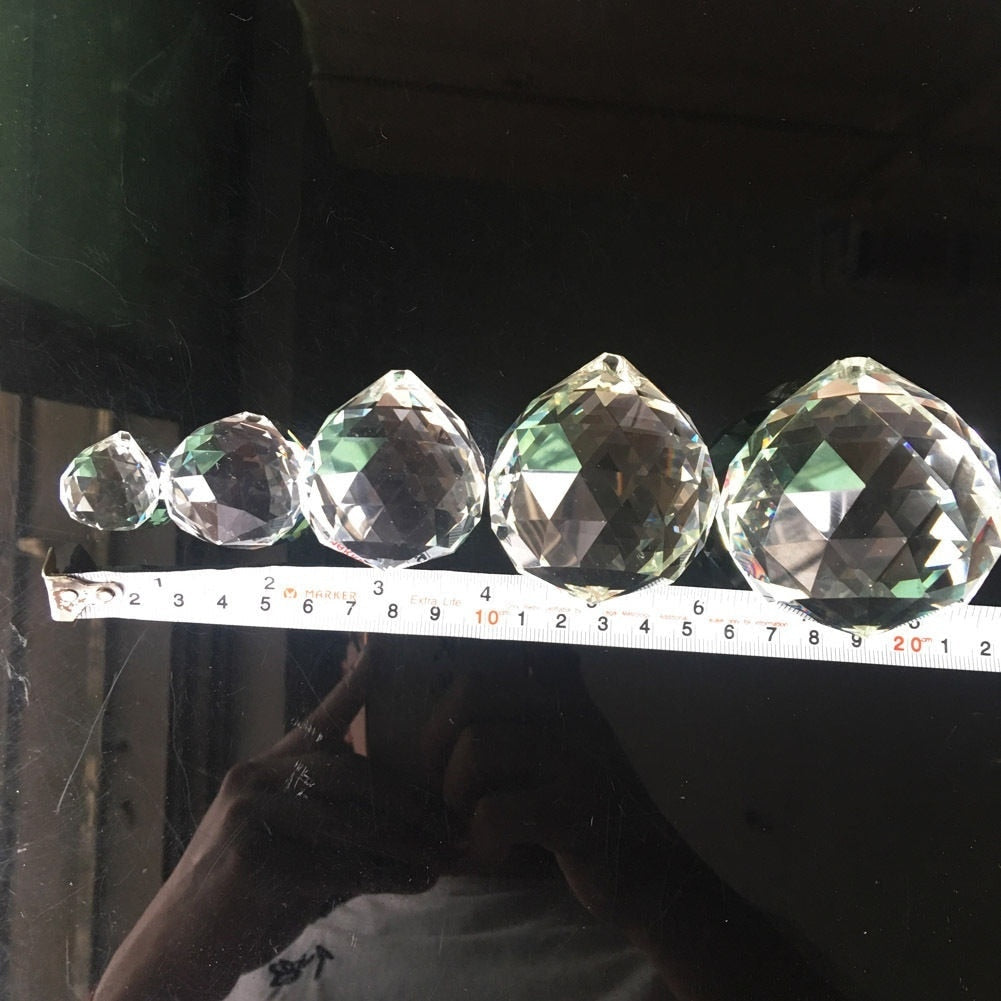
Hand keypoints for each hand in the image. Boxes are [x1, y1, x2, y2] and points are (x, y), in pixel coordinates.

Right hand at [93, 639, 452, 1000]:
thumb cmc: (240, 903)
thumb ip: (335, 827)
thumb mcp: (289, 851)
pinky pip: (339, 862)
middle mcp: (254, 780)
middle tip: (450, 827)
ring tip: (442, 859)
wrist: (174, 957)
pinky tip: (415, 883)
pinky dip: (386, 875)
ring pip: (352, 819)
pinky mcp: (251, 858)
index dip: (355, 685)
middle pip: (352, 774)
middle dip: (410, 803)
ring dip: (407, 843)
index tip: (384, 648)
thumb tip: (410, 826)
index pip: (319, 721)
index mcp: (264, 770)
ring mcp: (249, 815)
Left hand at [418, 645, 844, 1000]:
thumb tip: (428, 719)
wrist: (659, 880)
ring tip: (472, 824)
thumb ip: (508, 720)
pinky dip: (481, 842)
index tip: (446, 741)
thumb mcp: (553, 751)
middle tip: (447, 788)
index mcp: (563, 687)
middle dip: (436, 741)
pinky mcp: (578, 812)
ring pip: (477, 748)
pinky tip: (499, 856)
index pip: (488, 654)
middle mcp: (573, 708)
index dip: (448, 696)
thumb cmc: (586, 814)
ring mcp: (579, 757)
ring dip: (455, 795)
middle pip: (471, 689)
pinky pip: (496, 812)